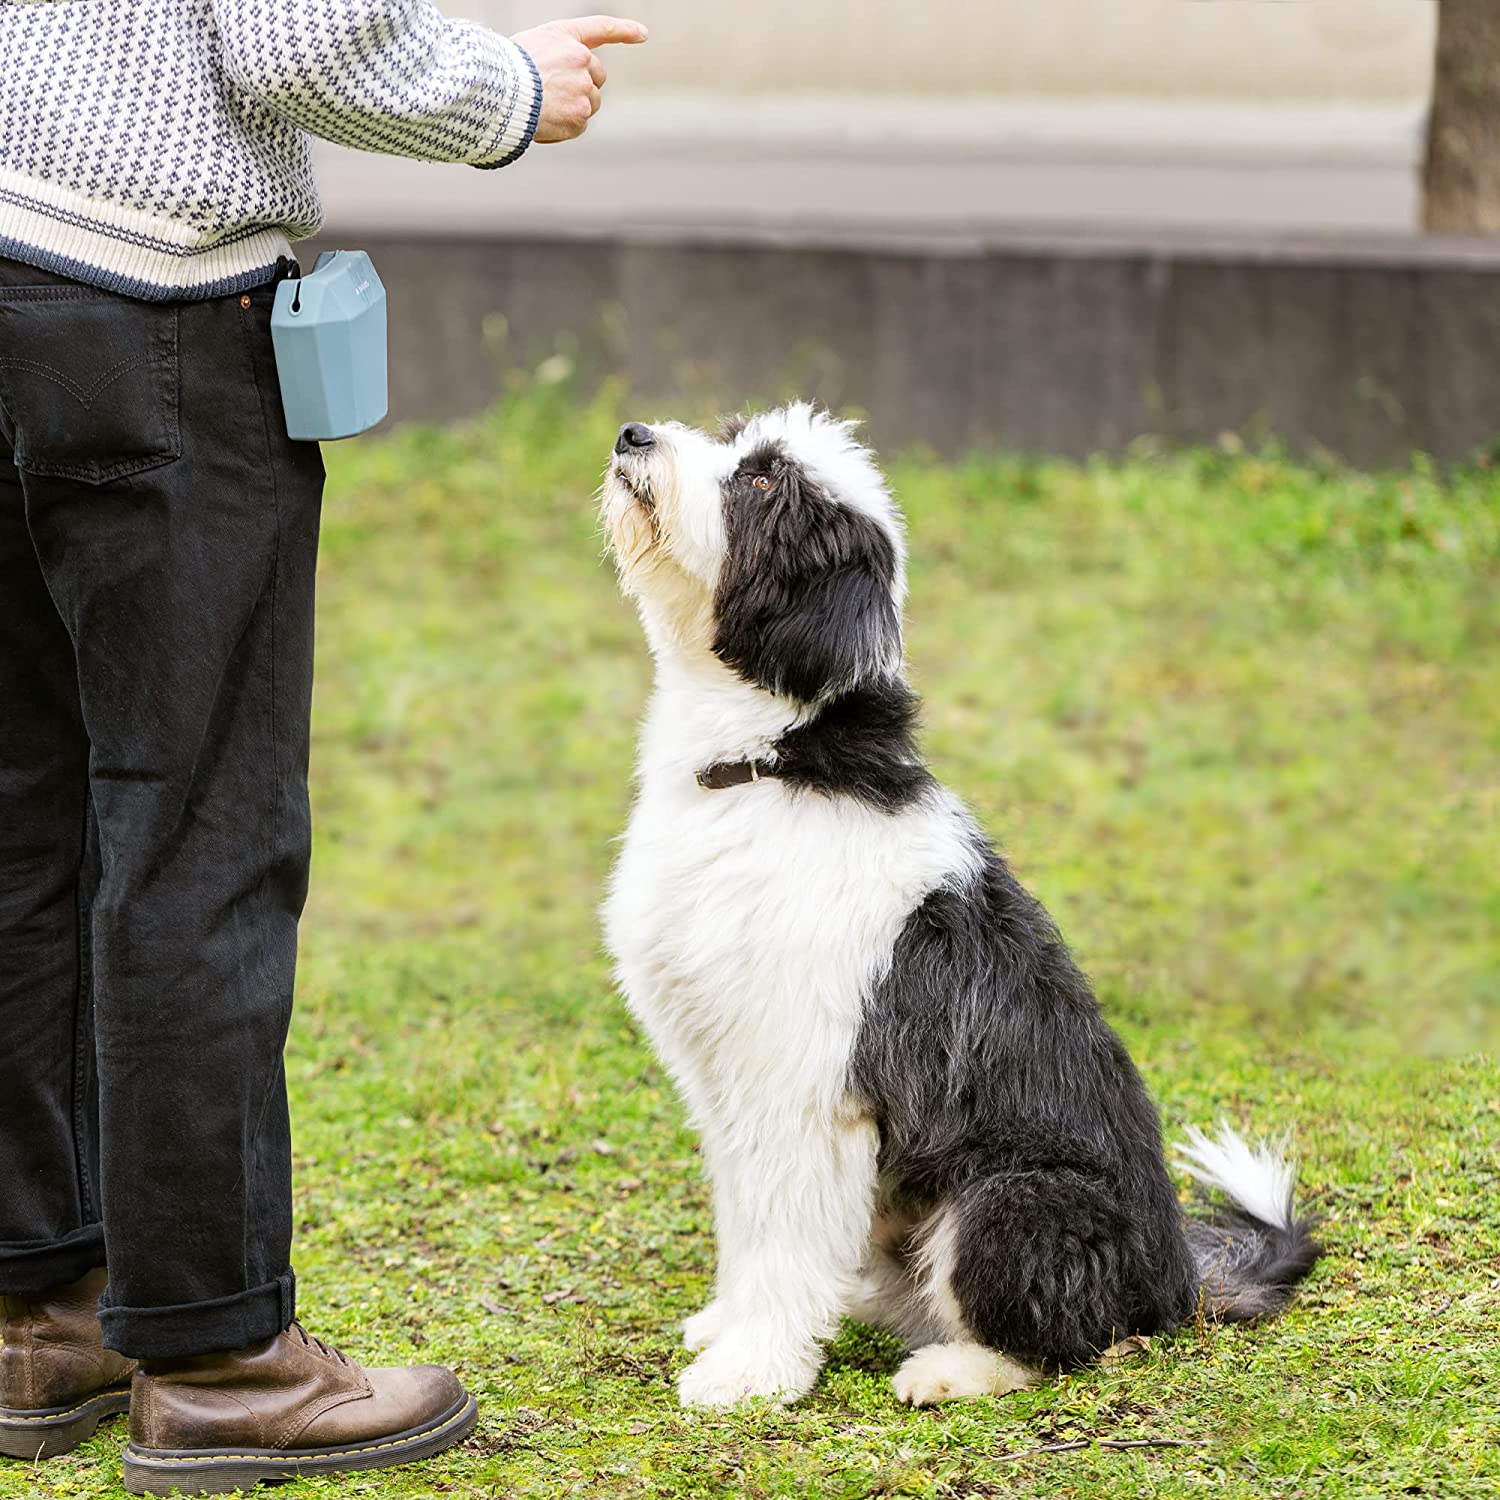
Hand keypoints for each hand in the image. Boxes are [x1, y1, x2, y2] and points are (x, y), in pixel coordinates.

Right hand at [512, 15, 647, 143]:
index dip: (624, 30)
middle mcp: (579, 58)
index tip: (643, 35)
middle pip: (597, 76)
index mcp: (564, 36)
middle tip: (556, 93)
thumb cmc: (503, 72)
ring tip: (546, 107)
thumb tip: (562, 86)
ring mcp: (583, 87)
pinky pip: (580, 125)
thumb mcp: (528, 50)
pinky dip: (565, 128)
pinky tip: (545, 122)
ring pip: (591, 103)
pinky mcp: (580, 115)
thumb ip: (555, 59)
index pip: (600, 28)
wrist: (500, 93)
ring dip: (575, 108)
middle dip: (584, 86)